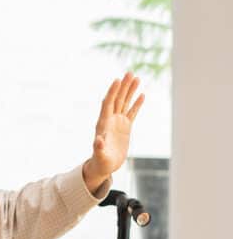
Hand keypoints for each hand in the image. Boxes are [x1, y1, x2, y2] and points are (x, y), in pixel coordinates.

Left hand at [83, 73, 144, 191]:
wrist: (104, 166)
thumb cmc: (100, 162)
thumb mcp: (100, 156)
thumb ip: (98, 148)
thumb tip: (97, 140)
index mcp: (103, 124)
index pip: (108, 104)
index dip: (112, 92)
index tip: (117, 80)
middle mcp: (110, 120)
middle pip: (117, 99)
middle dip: (123, 86)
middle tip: (130, 72)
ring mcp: (118, 122)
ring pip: (125, 103)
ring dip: (130, 91)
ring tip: (137, 78)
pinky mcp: (125, 127)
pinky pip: (132, 112)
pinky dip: (137, 104)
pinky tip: (142, 94)